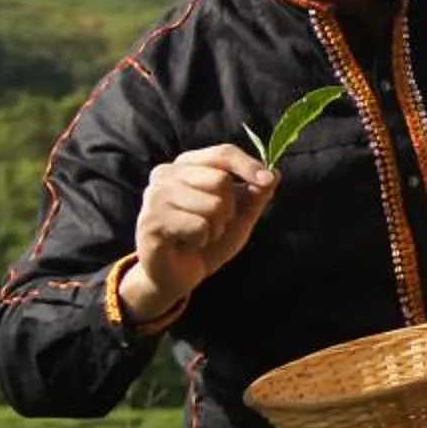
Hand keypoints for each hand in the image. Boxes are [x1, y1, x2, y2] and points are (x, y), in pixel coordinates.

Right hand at [127, 146, 277, 312]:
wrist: (179, 274)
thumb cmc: (209, 239)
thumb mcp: (240, 215)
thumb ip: (257, 193)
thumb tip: (275, 173)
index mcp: (187, 164)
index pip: (223, 153)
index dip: (249, 165)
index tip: (267, 180)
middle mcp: (165, 174)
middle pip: (220, 179)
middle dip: (229, 208)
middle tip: (215, 224)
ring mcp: (154, 197)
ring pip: (212, 204)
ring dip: (216, 227)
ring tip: (200, 234)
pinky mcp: (151, 222)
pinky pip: (198, 226)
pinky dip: (202, 239)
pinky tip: (187, 243)